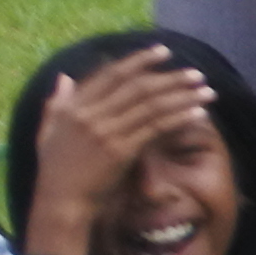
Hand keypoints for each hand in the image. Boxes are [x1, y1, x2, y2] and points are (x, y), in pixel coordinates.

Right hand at [26, 48, 214, 254]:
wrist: (62, 202)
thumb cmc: (56, 170)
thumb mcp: (48, 131)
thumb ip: (56, 103)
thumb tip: (65, 77)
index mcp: (72, 106)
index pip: (111, 74)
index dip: (139, 60)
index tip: (163, 52)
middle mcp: (89, 115)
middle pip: (137, 87)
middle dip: (171, 78)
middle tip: (197, 73)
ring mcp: (106, 132)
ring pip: (151, 105)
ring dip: (183, 95)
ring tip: (207, 90)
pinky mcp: (121, 151)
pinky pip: (156, 128)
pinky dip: (179, 117)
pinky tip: (198, 113)